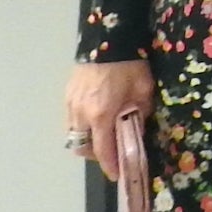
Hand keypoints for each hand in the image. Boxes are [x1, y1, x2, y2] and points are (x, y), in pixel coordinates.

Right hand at [63, 61, 154, 176]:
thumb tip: (138, 125)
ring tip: (104, 135)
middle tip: (113, 152)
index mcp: (101, 114)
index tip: (117, 174)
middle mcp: (81, 113)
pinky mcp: (67, 95)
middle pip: (83, 147)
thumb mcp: (144, 88)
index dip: (110, 165)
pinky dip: (81, 126)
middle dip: (97, 154)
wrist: (107, 37)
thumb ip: (141, 110)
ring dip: (87, 141)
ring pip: (73, 135)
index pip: (103, 150)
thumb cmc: (129, 63)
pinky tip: (94, 119)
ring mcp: (71, 104)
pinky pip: (71, 120)